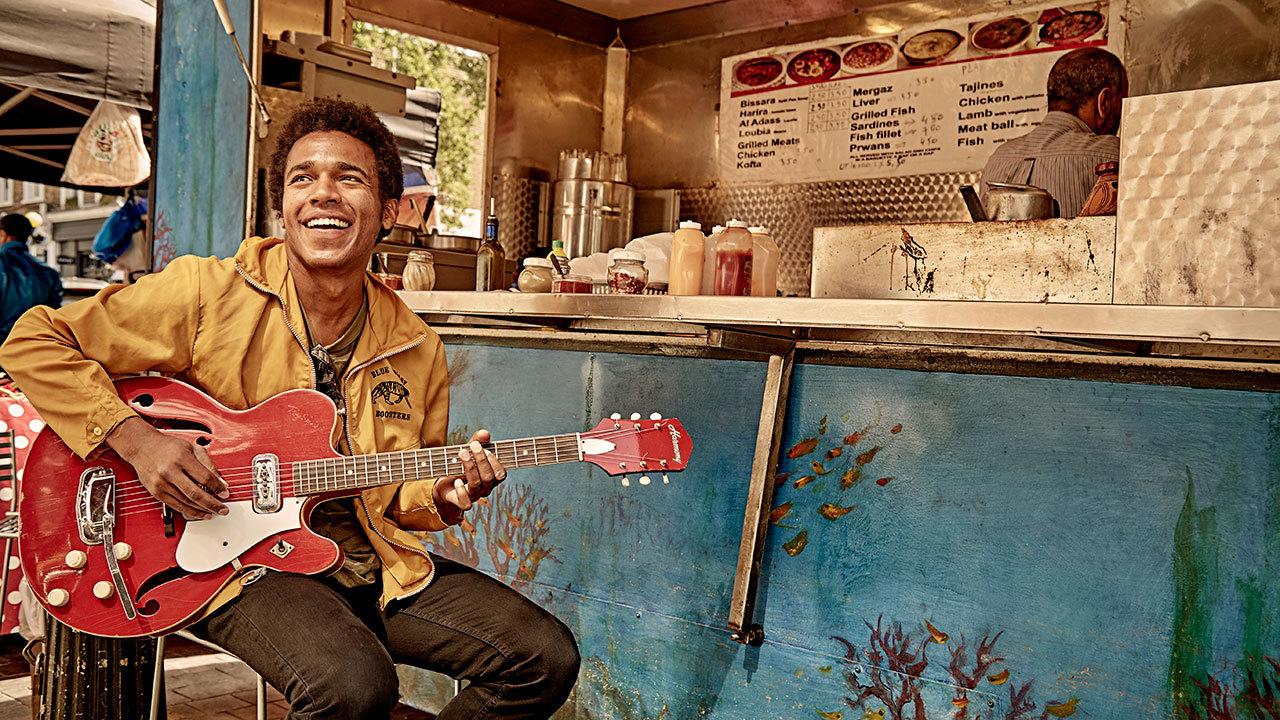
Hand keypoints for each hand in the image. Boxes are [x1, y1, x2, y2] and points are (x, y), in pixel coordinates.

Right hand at [106, 416, 228, 519]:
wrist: (142, 447)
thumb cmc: (169, 447)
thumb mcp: (192, 448)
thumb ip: (208, 464)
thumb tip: (221, 482)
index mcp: (182, 458)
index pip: (205, 477)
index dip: (217, 488)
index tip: (225, 494)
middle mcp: (170, 471)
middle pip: (195, 493)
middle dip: (212, 504)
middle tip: (223, 510)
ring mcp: (161, 483)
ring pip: (186, 502)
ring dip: (201, 510)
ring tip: (213, 512)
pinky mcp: (156, 492)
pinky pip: (175, 505)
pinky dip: (189, 510)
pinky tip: (198, 512)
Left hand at [432, 429, 506, 513]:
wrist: (445, 483)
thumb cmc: (461, 466)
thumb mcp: (469, 451)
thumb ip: (477, 442)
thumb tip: (484, 432)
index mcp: (492, 477)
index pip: (501, 473)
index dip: (494, 461)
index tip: (484, 448)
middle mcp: (486, 488)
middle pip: (489, 478)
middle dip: (481, 460)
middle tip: (473, 445)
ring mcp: (475, 496)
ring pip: (476, 485)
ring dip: (470, 468)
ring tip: (462, 453)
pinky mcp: (462, 502)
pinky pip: (466, 503)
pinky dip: (461, 491)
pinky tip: (457, 480)